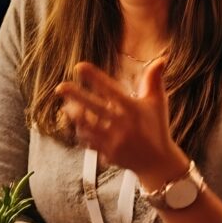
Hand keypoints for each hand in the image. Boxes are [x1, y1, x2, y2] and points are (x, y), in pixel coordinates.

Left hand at [55, 60, 188, 189]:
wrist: (158, 163)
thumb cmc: (157, 127)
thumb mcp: (158, 103)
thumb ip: (154, 80)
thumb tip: (162, 58)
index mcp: (132, 109)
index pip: (111, 89)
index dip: (95, 77)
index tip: (79, 66)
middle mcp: (122, 124)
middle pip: (95, 107)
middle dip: (76, 96)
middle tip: (60, 87)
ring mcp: (114, 140)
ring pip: (87, 126)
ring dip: (74, 116)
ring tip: (65, 106)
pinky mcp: (108, 154)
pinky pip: (89, 142)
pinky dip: (81, 133)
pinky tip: (76, 125)